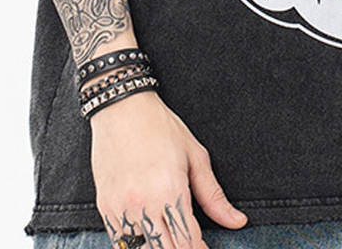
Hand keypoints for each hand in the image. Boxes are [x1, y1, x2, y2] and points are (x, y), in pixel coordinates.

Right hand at [89, 89, 247, 248]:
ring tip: (170, 239)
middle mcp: (144, 204)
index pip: (189, 242)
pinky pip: (120, 242)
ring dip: (159, 248)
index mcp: (170, 190)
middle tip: (193, 244)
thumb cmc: (161, 128)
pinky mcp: (105, 207)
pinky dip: (136, 246)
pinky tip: (149, 238)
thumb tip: (237, 222)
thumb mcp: (195, 156)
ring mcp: (121, 208)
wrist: (122, 107)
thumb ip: (214, 196)